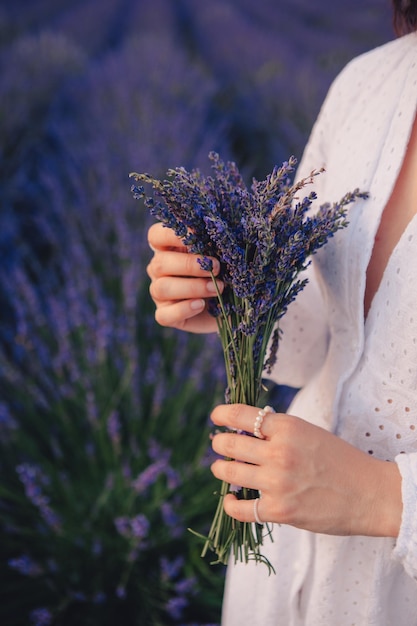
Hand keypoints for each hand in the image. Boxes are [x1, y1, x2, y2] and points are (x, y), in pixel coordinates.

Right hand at [147, 223, 221, 332]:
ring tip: (217, 288)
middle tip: (216, 268)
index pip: (156, 236)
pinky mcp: (165, 315)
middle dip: (190, 265)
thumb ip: (215, 243)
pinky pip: (164, 314)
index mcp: (168, 249)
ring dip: (192, 287)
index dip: (171, 234)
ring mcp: (159, 294)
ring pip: (162, 288)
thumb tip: (216, 229)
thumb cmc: (225, 273)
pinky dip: (183, 309)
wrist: (233, 305)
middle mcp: (159, 270)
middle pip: (160, 263)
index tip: (195, 234)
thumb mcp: (222, 255)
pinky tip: (201, 305)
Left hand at [210, 403, 401, 537]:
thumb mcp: (309, 432)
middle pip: (230, 445)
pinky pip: (241, 508)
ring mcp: (276, 483)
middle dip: (219, 444)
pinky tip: (231, 499)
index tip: (215, 417)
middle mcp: (278, 453)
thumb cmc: (340, 460)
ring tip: (221, 468)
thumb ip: (278, 430)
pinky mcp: (279, 511)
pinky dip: (231, 504)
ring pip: (230, 473)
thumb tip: (246, 429)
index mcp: (286, 427)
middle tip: (218, 445)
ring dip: (221, 470)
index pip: (241, 415)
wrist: (368, 494)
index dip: (222, 415)